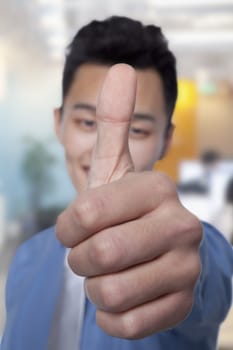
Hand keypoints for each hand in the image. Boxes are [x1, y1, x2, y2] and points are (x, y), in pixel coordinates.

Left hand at [56, 64, 202, 338]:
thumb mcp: (117, 171)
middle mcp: (182, 225)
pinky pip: (126, 325)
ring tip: (109, 273)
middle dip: (80, 259)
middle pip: (98, 255)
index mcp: (158, 188)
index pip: (87, 213)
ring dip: (95, 286)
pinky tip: (123, 297)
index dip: (68, 227)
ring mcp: (186, 268)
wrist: (157, 255)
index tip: (74, 228)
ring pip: (109, 293)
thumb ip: (117, 124)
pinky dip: (111, 316)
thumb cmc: (126, 213)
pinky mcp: (182, 305)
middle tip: (91, 253)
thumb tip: (121, 69)